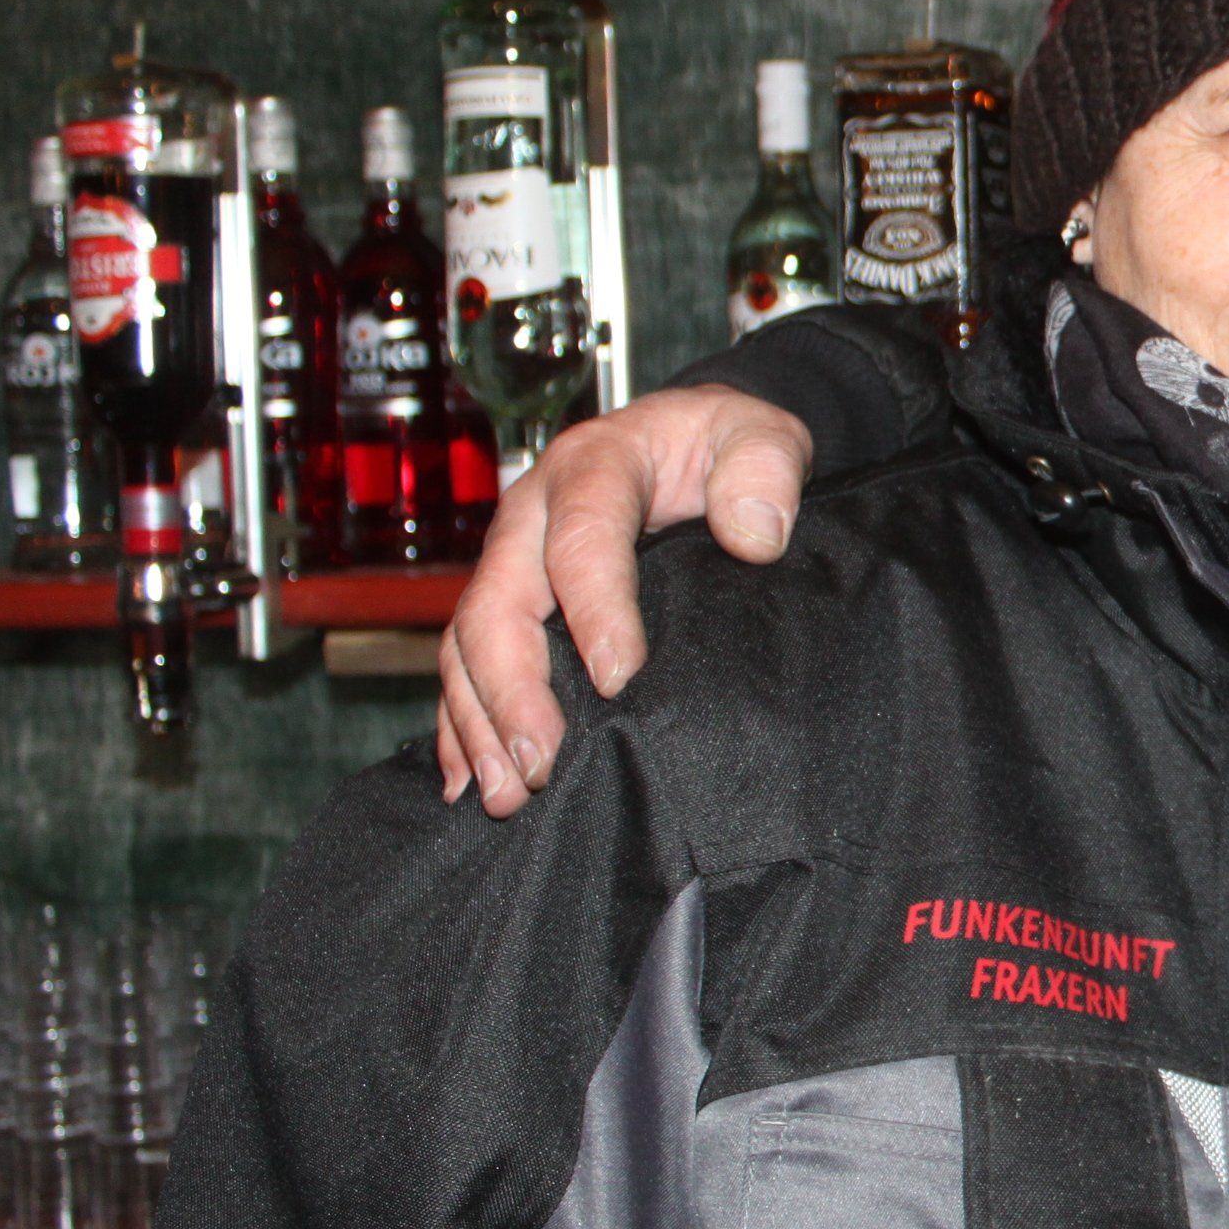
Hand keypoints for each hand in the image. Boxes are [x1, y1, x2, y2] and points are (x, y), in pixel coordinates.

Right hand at [434, 388, 813, 814]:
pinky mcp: (507, 599)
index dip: (594, 610)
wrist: (692, 439)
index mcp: (594, 467)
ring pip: (469, 643)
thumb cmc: (723, 443)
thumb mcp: (763, 434)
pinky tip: (471, 780)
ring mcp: (511, 560)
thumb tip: (756, 536)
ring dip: (480, 722)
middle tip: (540, 766)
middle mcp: (532, 515)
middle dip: (512, 691)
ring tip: (508, 794)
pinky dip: (462, 722)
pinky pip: (465, 663)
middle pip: (498, 604)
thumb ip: (765, 469)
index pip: (582, 539)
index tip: (618, 679)